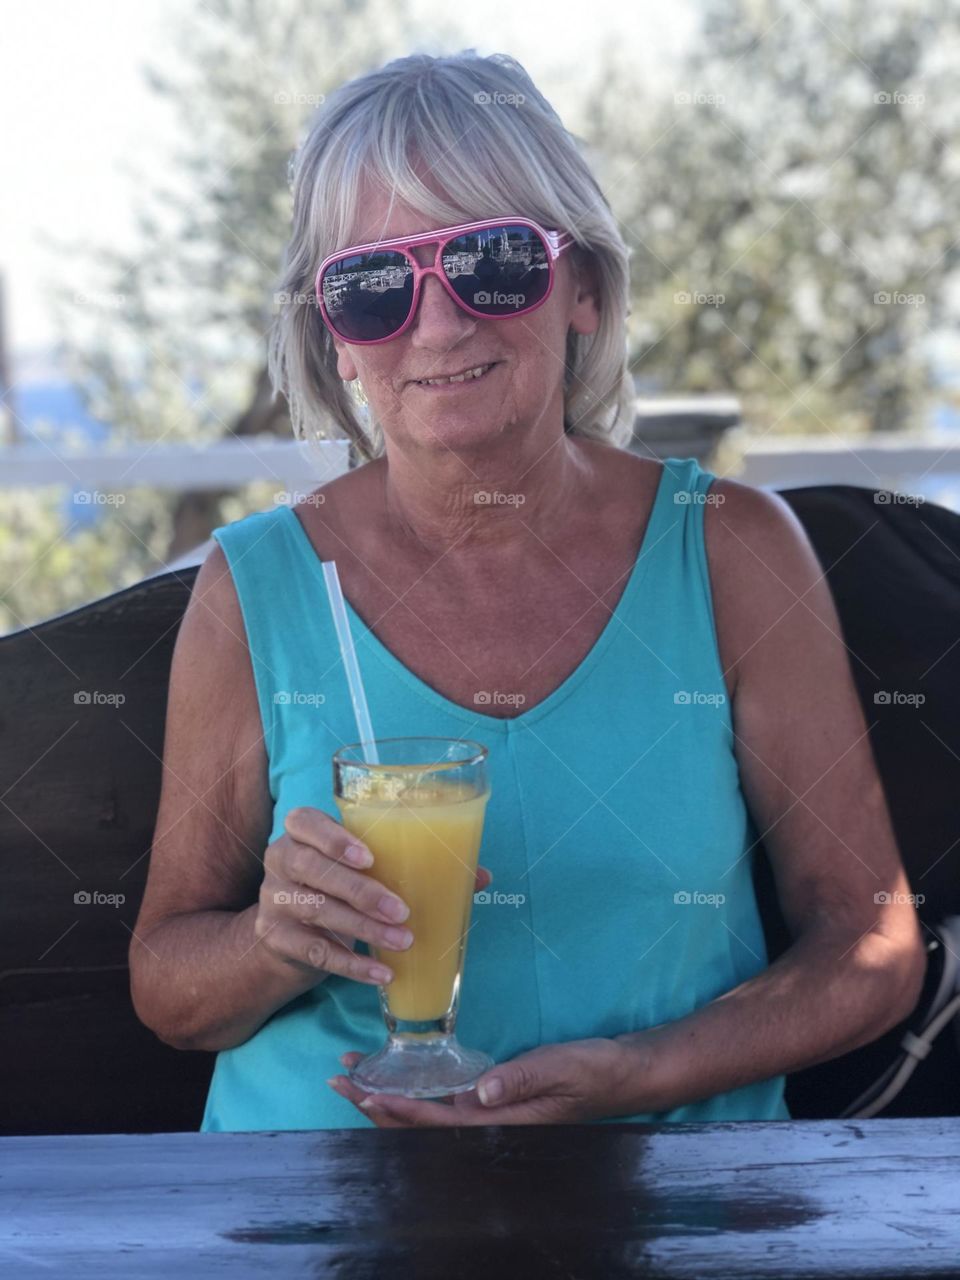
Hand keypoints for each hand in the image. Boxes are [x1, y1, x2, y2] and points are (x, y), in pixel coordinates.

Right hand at [255, 805, 492, 985]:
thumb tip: (480, 876)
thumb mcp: (364, 868)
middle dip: (361, 891)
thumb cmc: (339, 887)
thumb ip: (415, 863)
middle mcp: (281, 860)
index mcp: (302, 831)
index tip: (369, 856)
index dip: (333, 838)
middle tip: (401, 910)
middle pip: (314, 870)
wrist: (286, 936)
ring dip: (364, 928)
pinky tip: (382, 972)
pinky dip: (352, 964)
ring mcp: (274, 901)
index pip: (305, 821)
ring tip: (403, 941)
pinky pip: (316, 952)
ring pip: (318, 912)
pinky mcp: (276, 939)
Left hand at [327, 1038, 634, 1127]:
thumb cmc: (592, 1071)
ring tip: (355, 1074)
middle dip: (377, 1105)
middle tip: (339, 1078)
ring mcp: (489, 1116)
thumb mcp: (558, 1068)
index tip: (361, 1092)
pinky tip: (398, 1076)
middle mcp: (488, 1127)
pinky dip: (414, 1091)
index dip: (395, 1109)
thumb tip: (477, 1093)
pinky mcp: (493, 1103)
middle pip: (420, 1125)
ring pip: (427, 1116)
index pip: (435, 1122)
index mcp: (501, 1124)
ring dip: (390, 1098)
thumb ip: (518, 1080)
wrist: (621, 1074)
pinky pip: (444, 1105)